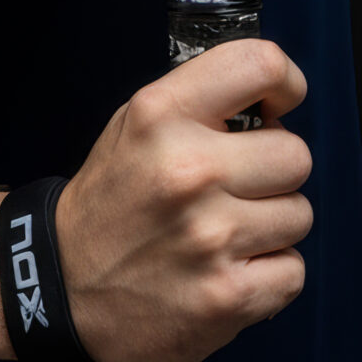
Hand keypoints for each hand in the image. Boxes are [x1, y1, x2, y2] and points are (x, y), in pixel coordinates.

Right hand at [53, 39, 313, 361]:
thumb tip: (274, 101)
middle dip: (274, 172)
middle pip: (295, 154)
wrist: (63, 289)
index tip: (278, 105)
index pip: (260, 64)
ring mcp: (211, 237)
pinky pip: (293, 272)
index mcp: (162, 116)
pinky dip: (269, 276)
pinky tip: (228, 272)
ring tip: (225, 234)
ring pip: (299, 215)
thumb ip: (200, 101)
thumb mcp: (134, 124)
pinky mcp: (228, 296)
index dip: (285, 83)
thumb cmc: (112, 203)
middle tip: (236, 188)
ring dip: (271, 227)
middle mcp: (189, 170)